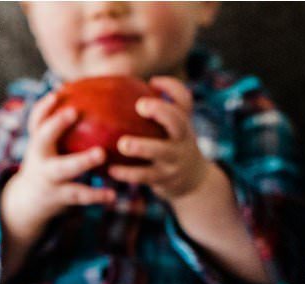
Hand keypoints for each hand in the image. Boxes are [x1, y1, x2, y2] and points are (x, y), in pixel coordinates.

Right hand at [1, 92, 117, 237]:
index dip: (44, 106)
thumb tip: (94, 96)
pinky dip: (97, 195)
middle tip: (73, 111)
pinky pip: (80, 195)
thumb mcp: (49, 145)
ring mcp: (48, 178)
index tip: (56, 93)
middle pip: (43, 138)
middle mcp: (39, 158)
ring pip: (64, 168)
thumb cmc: (49, 162)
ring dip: (82, 160)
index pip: (36, 120)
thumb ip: (64, 126)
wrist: (30, 201)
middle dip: (56, 124)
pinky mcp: (59, 197)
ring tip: (101, 154)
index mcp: (38, 142)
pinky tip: (113, 194)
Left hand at [106, 76, 211, 200]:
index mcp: (182, 122)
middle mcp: (182, 138)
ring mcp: (175, 159)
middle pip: (178, 121)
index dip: (171, 87)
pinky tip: (111, 170)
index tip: (152, 82)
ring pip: (161, 151)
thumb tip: (111, 85)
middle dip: (160, 111)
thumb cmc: (170, 144)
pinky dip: (128, 173)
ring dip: (142, 147)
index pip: (184, 100)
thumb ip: (153, 111)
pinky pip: (146, 175)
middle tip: (140, 105)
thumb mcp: (170, 127)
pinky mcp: (165, 178)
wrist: (193, 179)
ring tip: (122, 144)